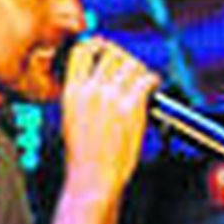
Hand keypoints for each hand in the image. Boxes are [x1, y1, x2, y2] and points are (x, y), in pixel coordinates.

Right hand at [60, 36, 159, 203]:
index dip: (98, 45)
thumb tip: (99, 76)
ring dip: (139, 69)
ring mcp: (111, 96)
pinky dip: (153, 80)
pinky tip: (153, 87)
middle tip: (130, 69)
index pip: (83, 49)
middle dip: (123, 58)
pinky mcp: (131, 107)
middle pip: (112, 53)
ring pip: (131, 64)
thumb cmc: (84, 156)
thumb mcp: (71, 117)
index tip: (107, 50)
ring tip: (142, 80)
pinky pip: (146, 79)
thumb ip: (83, 94)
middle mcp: (91, 89)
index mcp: (72, 91)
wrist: (93, 178)